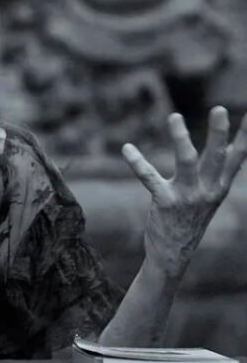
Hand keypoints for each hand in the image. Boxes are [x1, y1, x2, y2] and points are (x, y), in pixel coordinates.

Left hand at [122, 107, 246, 277]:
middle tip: (220, 109)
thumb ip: (217, 173)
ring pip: (187, 162)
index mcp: (219, 187)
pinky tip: (127, 148)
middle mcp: (207, 191)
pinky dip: (137, 161)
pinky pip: (149, 177)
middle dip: (220, 132)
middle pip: (216, 156)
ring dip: (180, 138)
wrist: (173, 254)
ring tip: (174, 116)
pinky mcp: (165, 201)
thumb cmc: (190, 219)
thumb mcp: (210, 197)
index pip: (237, 158)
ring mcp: (187, 196)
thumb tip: (229, 146)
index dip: (245, 137)